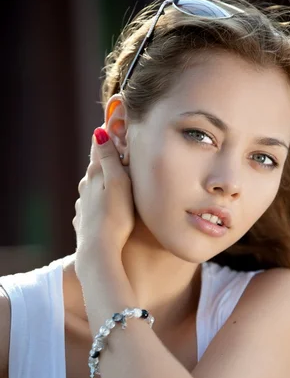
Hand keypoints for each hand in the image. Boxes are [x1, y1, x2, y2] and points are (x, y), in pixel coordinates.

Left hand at [73, 127, 134, 276]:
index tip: (108, 126)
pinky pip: (92, 209)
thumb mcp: (118, 183)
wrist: (99, 252)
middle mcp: (85, 189)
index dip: (105, 139)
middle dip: (106, 163)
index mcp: (94, 176)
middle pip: (96, 170)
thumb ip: (109, 158)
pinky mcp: (84, 223)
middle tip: (118, 157)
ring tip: (115, 186)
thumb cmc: (115, 218)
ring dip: (103, 186)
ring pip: (93, 190)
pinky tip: (106, 211)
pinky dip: (100, 205)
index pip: (99, 150)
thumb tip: (99, 132)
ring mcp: (83, 207)